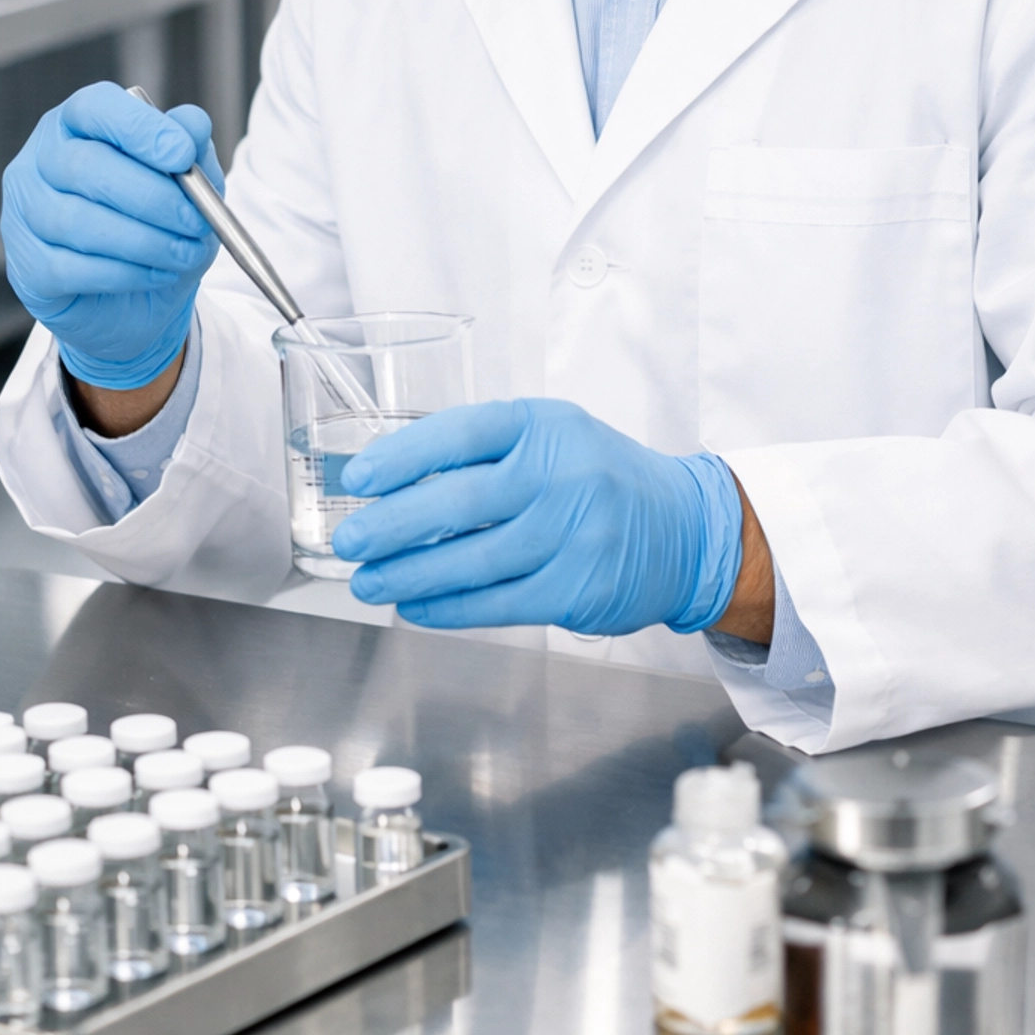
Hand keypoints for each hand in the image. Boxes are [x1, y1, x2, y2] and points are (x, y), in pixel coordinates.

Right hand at [0, 82, 223, 389]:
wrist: (136, 298)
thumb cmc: (156, 221)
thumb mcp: (188, 180)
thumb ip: (191, 146)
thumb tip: (192, 124)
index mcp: (76, 124)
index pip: (93, 107)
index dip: (138, 128)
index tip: (182, 154)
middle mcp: (40, 161)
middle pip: (83, 165)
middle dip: (150, 195)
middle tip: (196, 219)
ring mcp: (23, 214)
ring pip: (77, 221)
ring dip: (144, 240)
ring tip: (185, 251)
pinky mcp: (27, 268)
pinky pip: (71, 268)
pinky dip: (124, 273)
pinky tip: (157, 273)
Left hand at [331, 398, 743, 636]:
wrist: (684, 529)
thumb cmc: (601, 477)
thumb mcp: (554, 437)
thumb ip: (488, 452)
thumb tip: (396, 483)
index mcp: (547, 426)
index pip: (463, 433)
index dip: (404, 455)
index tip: (361, 478)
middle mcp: (562, 475)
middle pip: (460, 502)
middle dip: (393, 524)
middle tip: (350, 541)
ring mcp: (574, 535)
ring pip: (473, 561)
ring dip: (410, 574)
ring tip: (369, 580)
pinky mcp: (578, 590)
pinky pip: (498, 604)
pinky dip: (448, 607)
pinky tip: (414, 605)